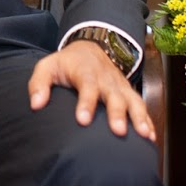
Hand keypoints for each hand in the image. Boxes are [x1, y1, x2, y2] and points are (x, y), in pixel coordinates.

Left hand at [27, 40, 156, 141]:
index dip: (86, 103)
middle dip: (117, 113)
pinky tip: (151, 138)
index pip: (87, 86)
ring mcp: (120, 86)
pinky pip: (141, 106)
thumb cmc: (66, 63)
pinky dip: (148, 121)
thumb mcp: (47, 66)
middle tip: (118, 132)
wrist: (90, 48)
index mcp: (85, 72)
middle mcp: (106, 79)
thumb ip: (39, 84)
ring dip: (139, 117)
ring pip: (132, 101)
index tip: (83, 120)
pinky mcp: (128, 93)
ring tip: (143, 135)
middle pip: (114, 96)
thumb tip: (35, 104)